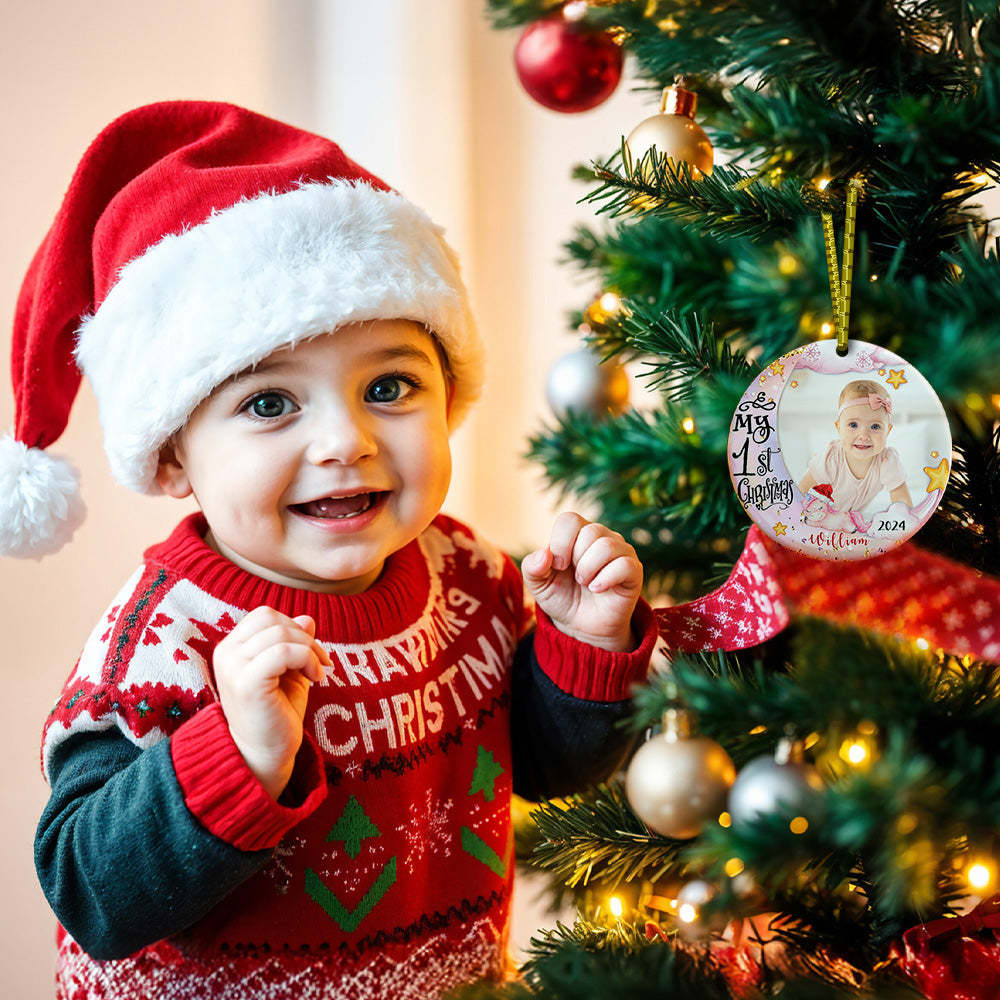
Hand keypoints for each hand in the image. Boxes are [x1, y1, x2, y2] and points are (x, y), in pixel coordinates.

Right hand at [213, 607, 332, 799]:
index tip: (313, 653)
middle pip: (270, 618)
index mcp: (232, 648)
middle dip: (304, 637)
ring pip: (279, 634)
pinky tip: (316, 680)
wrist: (265, 754)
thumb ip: (294, 643)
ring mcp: (232, 667)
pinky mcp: (246, 683)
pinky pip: (283, 652)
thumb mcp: (290, 671)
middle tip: (322, 663)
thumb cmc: (277, 713)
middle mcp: (226, 653)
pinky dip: (307, 659)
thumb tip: (307, 617)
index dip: (294, 627)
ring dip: (309, 650)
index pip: (264, 615)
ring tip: (319, 674)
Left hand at [521, 512, 642, 652]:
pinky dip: (606, 579)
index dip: (560, 543)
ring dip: (589, 570)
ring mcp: (620, 551)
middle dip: (576, 559)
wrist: (581, 626)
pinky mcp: (634, 571)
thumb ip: (532, 567)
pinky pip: (625, 565)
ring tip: (586, 583)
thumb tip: (544, 554)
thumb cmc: (561, 597)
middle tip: (576, 577)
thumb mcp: (538, 584)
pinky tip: (597, 589)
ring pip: (607, 546)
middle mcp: (601, 536)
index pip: (570, 520)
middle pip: (590, 532)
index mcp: (577, 533)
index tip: (558, 566)